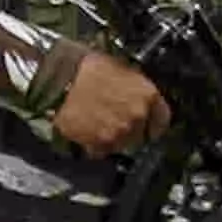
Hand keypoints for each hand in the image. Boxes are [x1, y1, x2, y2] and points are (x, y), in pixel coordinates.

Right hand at [52, 47, 173, 156]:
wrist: (60, 80)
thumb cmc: (88, 69)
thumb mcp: (123, 72)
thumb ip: (137, 91)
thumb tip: (140, 101)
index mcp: (149, 96)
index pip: (162, 121)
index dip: (152, 125)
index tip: (147, 127)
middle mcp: (139, 116)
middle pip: (141, 135)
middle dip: (130, 132)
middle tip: (112, 122)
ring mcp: (120, 132)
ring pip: (122, 145)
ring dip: (112, 139)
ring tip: (96, 125)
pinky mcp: (100, 143)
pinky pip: (101, 151)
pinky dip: (94, 146)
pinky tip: (86, 131)